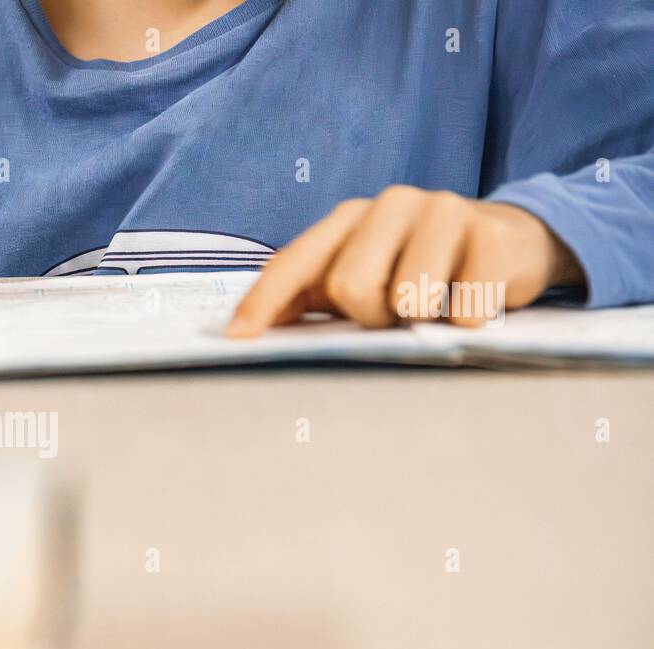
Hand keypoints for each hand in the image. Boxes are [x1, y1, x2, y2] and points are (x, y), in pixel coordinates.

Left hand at [226, 187, 582, 336]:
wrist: (517, 242)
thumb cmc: (425, 268)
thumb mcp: (369, 275)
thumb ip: (314, 295)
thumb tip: (250, 329)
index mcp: (350, 218)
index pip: (293, 262)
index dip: (262, 302)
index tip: (237, 339)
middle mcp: (391, 204)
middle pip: (349, 286)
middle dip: (370, 315)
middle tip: (397, 312)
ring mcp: (443, 211)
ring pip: (407, 298)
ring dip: (423, 319)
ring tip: (440, 301)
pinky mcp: (491, 234)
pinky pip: (463, 308)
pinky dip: (468, 319)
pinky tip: (475, 298)